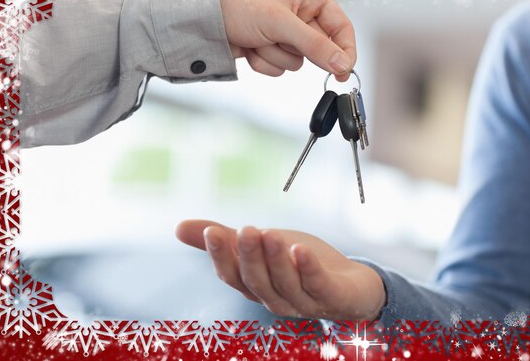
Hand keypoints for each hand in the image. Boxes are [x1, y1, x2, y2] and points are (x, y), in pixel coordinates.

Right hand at [175, 220, 384, 320]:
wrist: (352, 285)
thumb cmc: (300, 266)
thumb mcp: (262, 246)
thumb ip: (226, 240)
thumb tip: (178, 228)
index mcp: (257, 287)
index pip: (233, 276)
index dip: (221, 256)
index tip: (211, 231)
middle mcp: (277, 299)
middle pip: (257, 281)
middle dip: (249, 256)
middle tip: (245, 229)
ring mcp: (305, 302)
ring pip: (285, 284)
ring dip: (275, 260)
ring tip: (268, 233)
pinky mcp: (333, 297)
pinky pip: (317, 285)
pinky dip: (308, 269)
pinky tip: (300, 249)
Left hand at [218, 0, 355, 81]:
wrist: (203, 19)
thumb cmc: (239, 4)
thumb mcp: (282, 23)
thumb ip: (316, 45)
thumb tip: (343, 64)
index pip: (341, 27)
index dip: (345, 50)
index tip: (344, 72)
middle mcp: (300, 15)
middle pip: (318, 49)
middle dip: (294, 49)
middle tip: (279, 38)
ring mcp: (284, 34)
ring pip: (296, 63)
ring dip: (275, 55)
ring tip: (258, 37)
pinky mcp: (270, 49)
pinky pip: (278, 69)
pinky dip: (264, 62)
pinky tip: (250, 46)